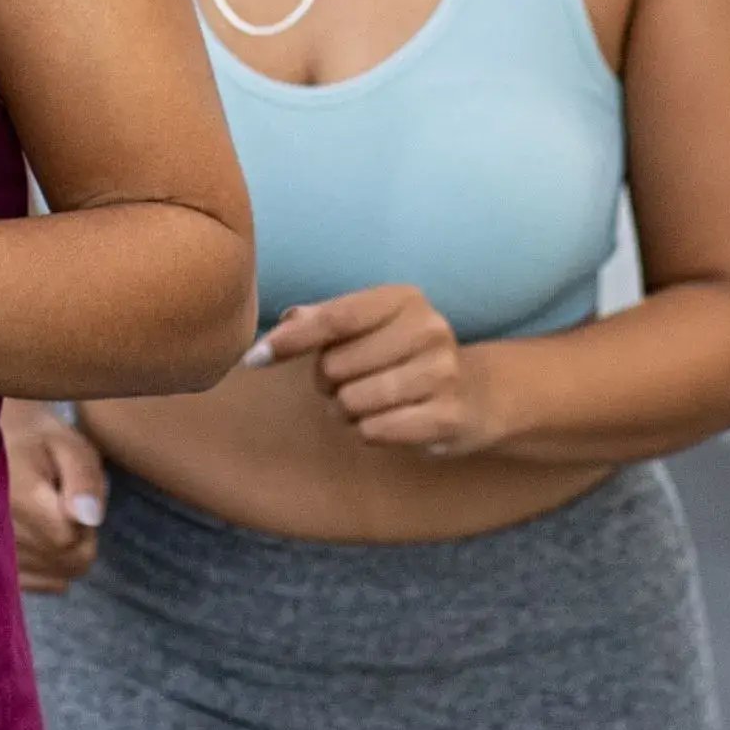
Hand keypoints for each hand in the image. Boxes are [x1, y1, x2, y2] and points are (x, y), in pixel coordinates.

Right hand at [5, 402, 105, 592]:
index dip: (84, 524)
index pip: (70, 540)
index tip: (75, 498)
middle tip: (64, 506)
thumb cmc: (34, 440)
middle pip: (66, 562)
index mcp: (21, 500)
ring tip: (47, 518)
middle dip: (78, 539)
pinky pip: (35, 585)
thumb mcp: (69, 445)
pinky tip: (40, 540)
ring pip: (54, 576)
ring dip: (62, 553)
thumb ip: (84, 479)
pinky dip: (46, 569)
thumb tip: (90, 519)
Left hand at [266, 283, 512, 458]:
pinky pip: (375, 431)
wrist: (475, 394)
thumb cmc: (404, 356)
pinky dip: (369, 431)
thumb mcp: (370, 327)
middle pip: (335, 365)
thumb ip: (323, 320)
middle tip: (349, 382)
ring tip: (367, 404)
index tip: (254, 359)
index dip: (290, 339)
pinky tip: (388, 421)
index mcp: (404, 299)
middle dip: (328, 382)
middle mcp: (428, 329)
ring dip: (346, 410)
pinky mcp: (448, 416)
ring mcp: (442, 373)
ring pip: (352, 402)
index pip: (335, 318)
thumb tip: (283, 319)